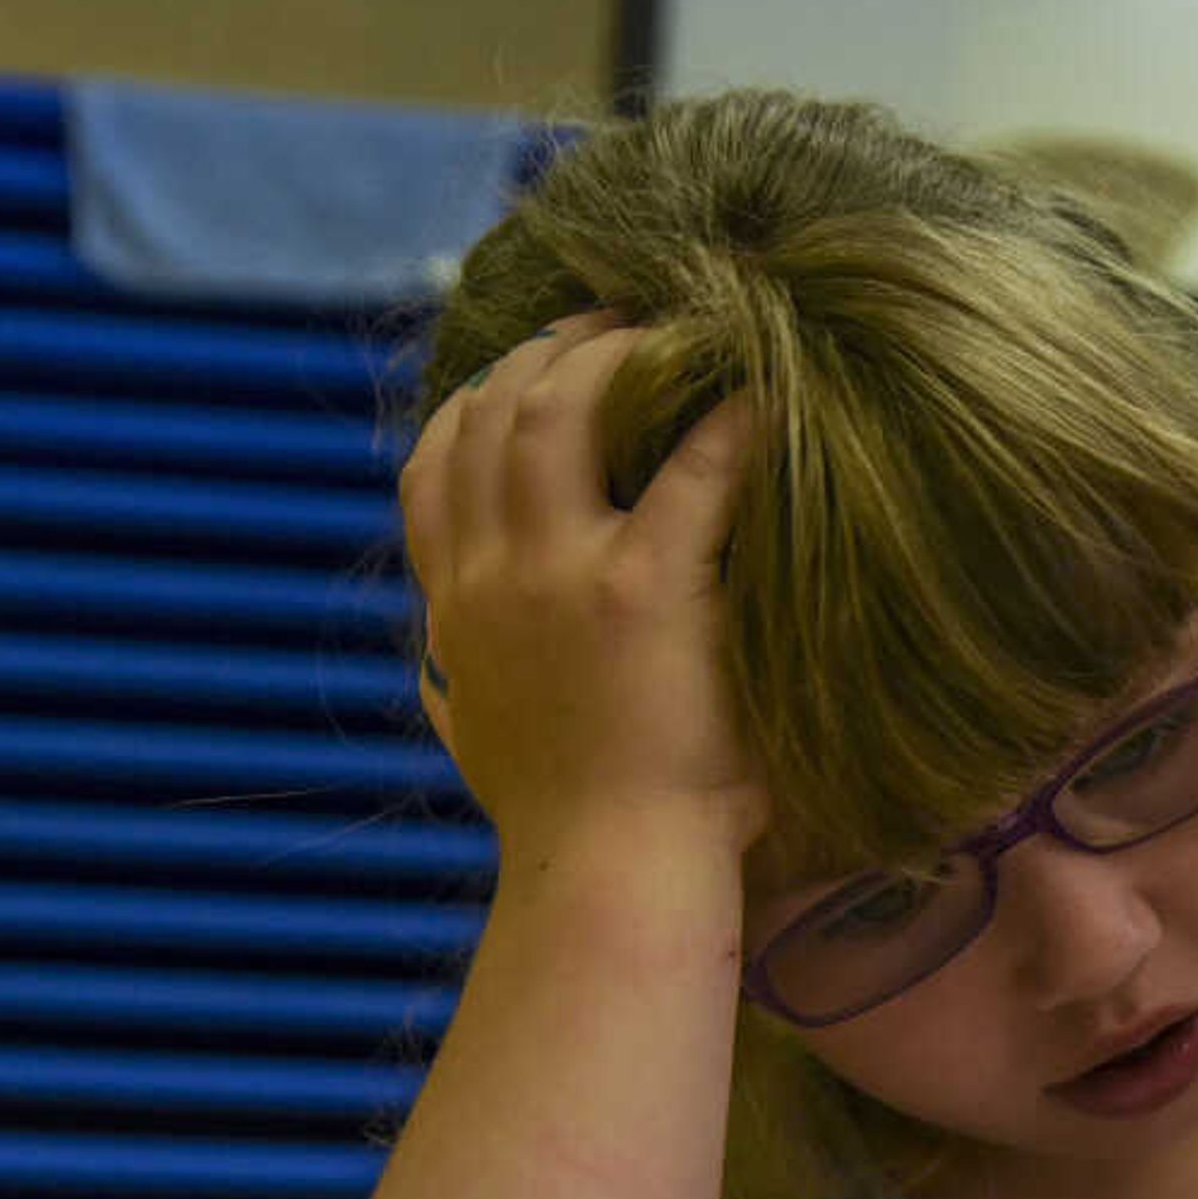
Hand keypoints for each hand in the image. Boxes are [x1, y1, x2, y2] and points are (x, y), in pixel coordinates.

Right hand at [400, 316, 763, 859]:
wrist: (608, 878)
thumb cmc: (563, 824)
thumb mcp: (474, 744)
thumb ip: (454, 692)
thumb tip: (436, 672)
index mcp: (454, 609)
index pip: (431, 468)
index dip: (474, 399)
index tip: (524, 368)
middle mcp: (493, 576)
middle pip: (495, 413)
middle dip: (552, 349)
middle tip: (616, 321)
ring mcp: (561, 577)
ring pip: (559, 410)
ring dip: (618, 357)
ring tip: (675, 332)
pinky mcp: (645, 591)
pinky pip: (691, 474)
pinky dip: (729, 426)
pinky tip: (765, 403)